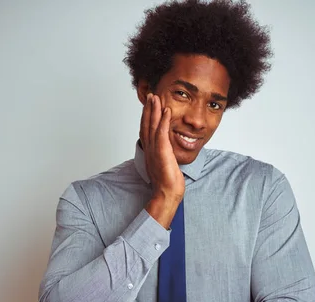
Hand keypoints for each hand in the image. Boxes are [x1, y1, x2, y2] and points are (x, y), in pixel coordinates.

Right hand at [140, 94, 184, 227]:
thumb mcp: (164, 165)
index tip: (150, 105)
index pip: (147, 130)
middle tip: (150, 95)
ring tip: (155, 97)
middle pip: (146, 124)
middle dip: (148, 109)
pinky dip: (163, 121)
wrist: (167, 194)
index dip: (147, 116)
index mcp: (150, 151)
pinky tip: (166, 111)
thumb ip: (164, 155)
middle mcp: (150, 149)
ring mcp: (154, 150)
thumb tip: (166, 152)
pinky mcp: (162, 152)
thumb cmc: (167, 183)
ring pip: (152, 126)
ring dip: (154, 110)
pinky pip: (162, 133)